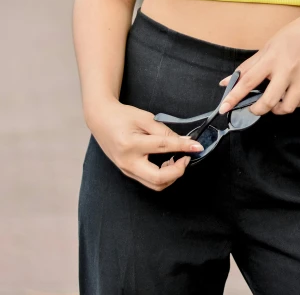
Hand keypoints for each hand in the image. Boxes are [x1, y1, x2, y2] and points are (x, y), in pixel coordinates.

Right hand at [85, 98, 203, 190]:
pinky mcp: (127, 173)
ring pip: (154, 184)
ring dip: (171, 175)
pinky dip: (162, 175)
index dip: (184, 147)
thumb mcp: (145, 118)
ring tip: (177, 159)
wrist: (101, 120)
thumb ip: (164, 131)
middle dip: (177, 171)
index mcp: (131, 144)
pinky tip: (167, 162)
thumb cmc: (122, 116)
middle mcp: (128, 162)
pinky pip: (148, 181)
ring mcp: (126, 170)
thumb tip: (184, 142)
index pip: (163, 147)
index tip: (197, 146)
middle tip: (186, 158)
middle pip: (158, 178)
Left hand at [217, 15, 299, 115]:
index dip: (234, 96)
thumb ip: (247, 67)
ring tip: (274, 101)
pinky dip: (292, 103)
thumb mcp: (267, 48)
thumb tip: (225, 82)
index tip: (224, 108)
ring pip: (286, 108)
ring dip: (276, 109)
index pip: (248, 81)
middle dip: (257, 110)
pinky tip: (289, 94)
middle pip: (268, 102)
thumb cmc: (290, 37)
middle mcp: (288, 69)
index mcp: (272, 58)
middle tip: (254, 107)